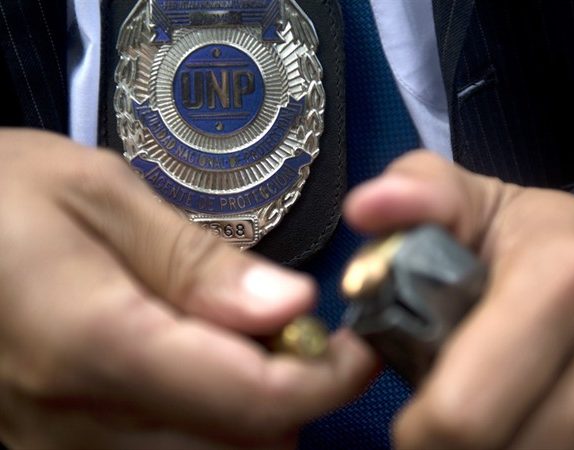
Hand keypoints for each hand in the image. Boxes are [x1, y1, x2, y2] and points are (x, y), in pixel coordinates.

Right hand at [0, 130, 376, 448]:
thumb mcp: (96, 195)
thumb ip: (198, 263)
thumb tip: (292, 310)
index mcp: (92, 344)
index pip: (252, 401)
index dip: (327, 381)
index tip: (360, 346)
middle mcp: (72, 424)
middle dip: (291, 402)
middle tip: (294, 335)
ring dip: (248, 419)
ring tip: (239, 346)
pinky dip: (200, 428)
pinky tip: (191, 372)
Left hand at [345, 151, 573, 448]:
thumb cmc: (544, 248)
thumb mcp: (478, 208)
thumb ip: (418, 198)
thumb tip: (367, 208)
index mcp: (571, 275)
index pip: (463, 413)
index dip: (422, 432)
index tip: (416, 422)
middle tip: (460, 423)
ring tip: (510, 417)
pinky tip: (555, 430)